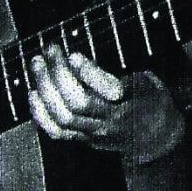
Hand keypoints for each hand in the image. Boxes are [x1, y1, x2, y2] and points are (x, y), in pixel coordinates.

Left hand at [26, 45, 184, 162]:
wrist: (157, 138)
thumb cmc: (151, 101)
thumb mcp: (146, 80)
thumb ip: (118, 73)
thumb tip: (77, 61)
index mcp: (133, 102)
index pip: (109, 91)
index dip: (87, 72)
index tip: (73, 55)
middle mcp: (113, 121)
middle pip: (79, 103)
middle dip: (58, 75)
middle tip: (50, 51)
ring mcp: (97, 133)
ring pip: (64, 117)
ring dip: (46, 88)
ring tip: (38, 64)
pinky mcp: (85, 140)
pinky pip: (57, 132)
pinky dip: (40, 113)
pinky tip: (33, 94)